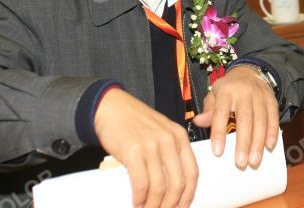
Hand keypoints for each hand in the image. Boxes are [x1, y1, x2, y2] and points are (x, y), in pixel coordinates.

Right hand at [94, 89, 197, 207]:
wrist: (111, 107)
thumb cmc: (135, 122)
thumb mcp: (161, 131)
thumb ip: (170, 151)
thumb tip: (173, 184)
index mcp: (179, 136)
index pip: (192, 172)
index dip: (189, 195)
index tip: (182, 207)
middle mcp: (169, 141)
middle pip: (178, 183)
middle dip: (171, 205)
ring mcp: (151, 146)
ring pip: (159, 187)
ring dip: (154, 205)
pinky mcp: (132, 151)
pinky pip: (141, 183)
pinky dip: (140, 198)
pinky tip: (137, 203)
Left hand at [193, 67, 278, 168]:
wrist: (249, 73)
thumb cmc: (228, 89)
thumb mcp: (215, 95)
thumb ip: (208, 110)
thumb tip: (198, 122)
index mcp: (226, 91)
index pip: (221, 113)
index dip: (219, 132)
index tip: (217, 152)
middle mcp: (244, 93)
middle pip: (244, 119)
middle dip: (243, 143)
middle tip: (240, 163)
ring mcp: (260, 96)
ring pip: (260, 120)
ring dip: (258, 143)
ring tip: (254, 161)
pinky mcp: (272, 101)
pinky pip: (273, 118)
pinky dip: (272, 133)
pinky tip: (269, 147)